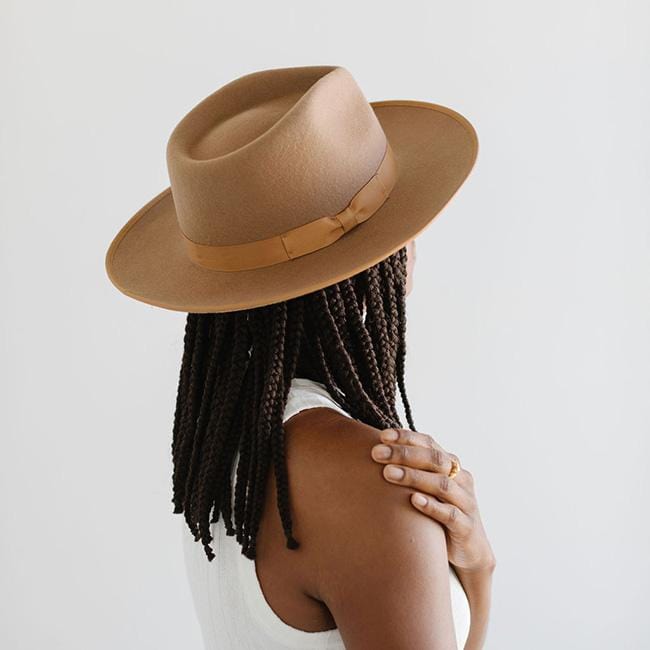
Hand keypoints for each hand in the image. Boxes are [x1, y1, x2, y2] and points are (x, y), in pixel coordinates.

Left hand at [371, 428, 495, 573]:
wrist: (470, 550)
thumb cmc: (440, 512)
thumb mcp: (428, 487)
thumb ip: (411, 470)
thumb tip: (375, 452)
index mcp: (451, 465)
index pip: (428, 443)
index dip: (406, 437)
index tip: (382, 436)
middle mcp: (461, 479)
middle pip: (434, 459)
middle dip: (404, 454)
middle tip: (377, 453)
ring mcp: (466, 502)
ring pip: (441, 484)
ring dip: (414, 477)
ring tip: (388, 473)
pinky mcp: (466, 527)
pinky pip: (450, 514)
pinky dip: (432, 506)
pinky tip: (413, 500)